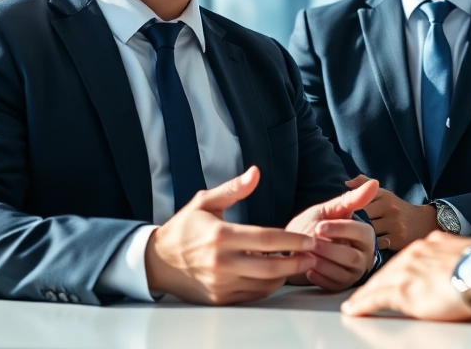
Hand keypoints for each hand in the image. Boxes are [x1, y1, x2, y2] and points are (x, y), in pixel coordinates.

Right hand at [145, 166, 316, 304]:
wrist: (157, 261)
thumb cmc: (184, 228)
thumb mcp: (205, 201)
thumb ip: (233, 189)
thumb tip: (255, 173)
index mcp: (220, 235)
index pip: (265, 239)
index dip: (291, 241)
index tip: (309, 239)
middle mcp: (221, 262)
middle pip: (270, 267)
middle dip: (296, 262)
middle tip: (312, 255)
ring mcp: (220, 283)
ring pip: (264, 284)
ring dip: (284, 275)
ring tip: (296, 263)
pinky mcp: (219, 298)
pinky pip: (252, 295)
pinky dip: (267, 286)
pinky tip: (274, 274)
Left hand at [284, 178, 377, 290]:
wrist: (293, 246)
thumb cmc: (314, 226)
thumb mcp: (330, 210)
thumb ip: (351, 199)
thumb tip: (375, 182)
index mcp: (364, 236)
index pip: (360, 232)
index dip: (341, 229)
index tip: (319, 226)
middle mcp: (363, 256)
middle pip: (353, 257)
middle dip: (329, 249)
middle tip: (310, 243)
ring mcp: (352, 274)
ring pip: (343, 273)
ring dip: (322, 263)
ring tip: (306, 255)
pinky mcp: (340, 287)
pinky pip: (332, 285)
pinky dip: (319, 277)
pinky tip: (307, 268)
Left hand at [341, 230, 470, 321]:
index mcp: (436, 243)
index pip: (411, 257)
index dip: (402, 268)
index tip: (396, 274)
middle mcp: (417, 252)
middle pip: (391, 269)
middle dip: (377, 281)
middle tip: (365, 292)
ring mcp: (407, 270)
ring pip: (379, 282)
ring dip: (365, 294)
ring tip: (355, 304)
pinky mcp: (402, 290)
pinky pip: (375, 298)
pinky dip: (362, 304)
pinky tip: (353, 309)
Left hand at [345, 174, 438, 250]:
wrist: (424, 223)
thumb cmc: (397, 209)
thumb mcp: (384, 193)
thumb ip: (364, 184)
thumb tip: (346, 182)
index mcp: (384, 196)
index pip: (359, 202)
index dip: (346, 212)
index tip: (337, 218)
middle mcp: (390, 208)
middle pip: (362, 218)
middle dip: (348, 226)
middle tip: (337, 233)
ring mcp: (395, 224)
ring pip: (368, 232)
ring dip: (356, 238)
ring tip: (346, 241)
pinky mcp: (398, 239)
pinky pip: (377, 244)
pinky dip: (368, 247)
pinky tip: (361, 249)